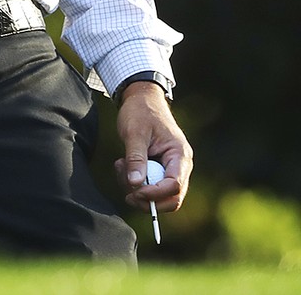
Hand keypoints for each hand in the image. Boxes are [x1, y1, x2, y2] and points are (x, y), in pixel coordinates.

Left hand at [115, 82, 192, 216]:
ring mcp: (170, 168)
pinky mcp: (158, 169)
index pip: (175, 186)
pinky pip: (149, 186)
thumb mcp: (135, 133)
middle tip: (127, 193)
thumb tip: (136, 184)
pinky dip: (133, 181)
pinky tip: (121, 165)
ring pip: (158, 195)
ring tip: (120, 166)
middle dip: (148, 200)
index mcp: (180, 155)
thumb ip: (136, 158)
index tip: (135, 192)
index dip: (155, 194)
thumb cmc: (140, 112)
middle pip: (172, 198)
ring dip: (136, 188)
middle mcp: (180, 165)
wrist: (141, 100)